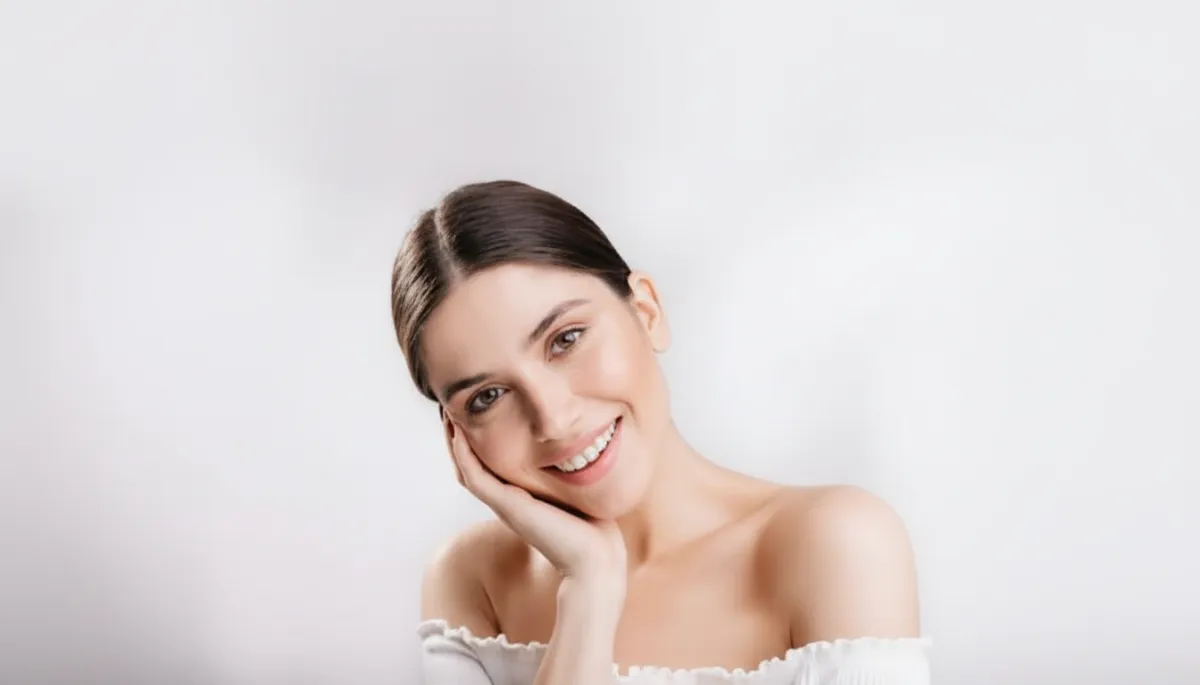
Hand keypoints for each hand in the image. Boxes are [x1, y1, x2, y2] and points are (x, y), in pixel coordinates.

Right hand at [443, 419, 626, 590]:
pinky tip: (459, 434)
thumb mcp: (575, 490)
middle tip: (451, 409)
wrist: (594, 558)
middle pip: (469, 467)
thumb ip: (570, 473)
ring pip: (465, 471)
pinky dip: (464, 455)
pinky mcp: (507, 506)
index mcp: (519, 498)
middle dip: (459, 438)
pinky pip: (475, 477)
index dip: (476, 442)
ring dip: (454, 443)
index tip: (476, 414)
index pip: (487, 467)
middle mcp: (506, 501)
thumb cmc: (593, 527)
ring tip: (447, 415)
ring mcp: (503, 504)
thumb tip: (584, 448)